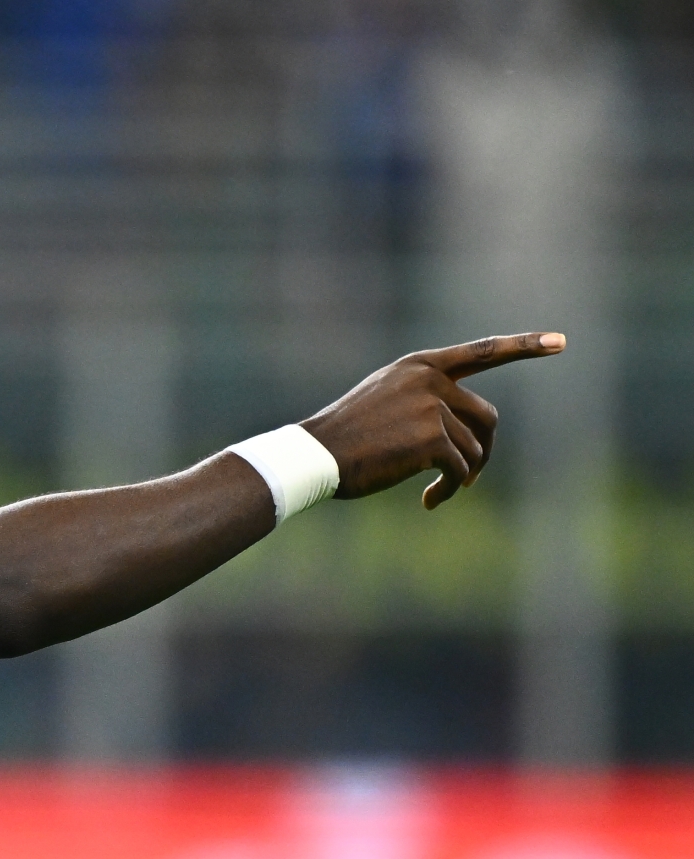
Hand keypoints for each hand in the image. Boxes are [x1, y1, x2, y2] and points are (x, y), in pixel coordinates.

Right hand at [300, 331, 563, 510]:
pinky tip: (429, 501)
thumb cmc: (342, 438)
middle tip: (468, 476)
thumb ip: (424, 403)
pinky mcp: (430, 438)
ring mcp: (431, 407)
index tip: (560, 342)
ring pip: (472, 447)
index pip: (482, 352)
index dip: (524, 346)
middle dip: (483, 449)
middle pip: (485, 416)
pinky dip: (448, 488)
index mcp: (419, 366)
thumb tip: (467, 444)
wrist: (313, 456)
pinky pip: (457, 467)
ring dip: (462, 475)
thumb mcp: (382, 402)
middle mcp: (430, 380)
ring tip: (440, 492)